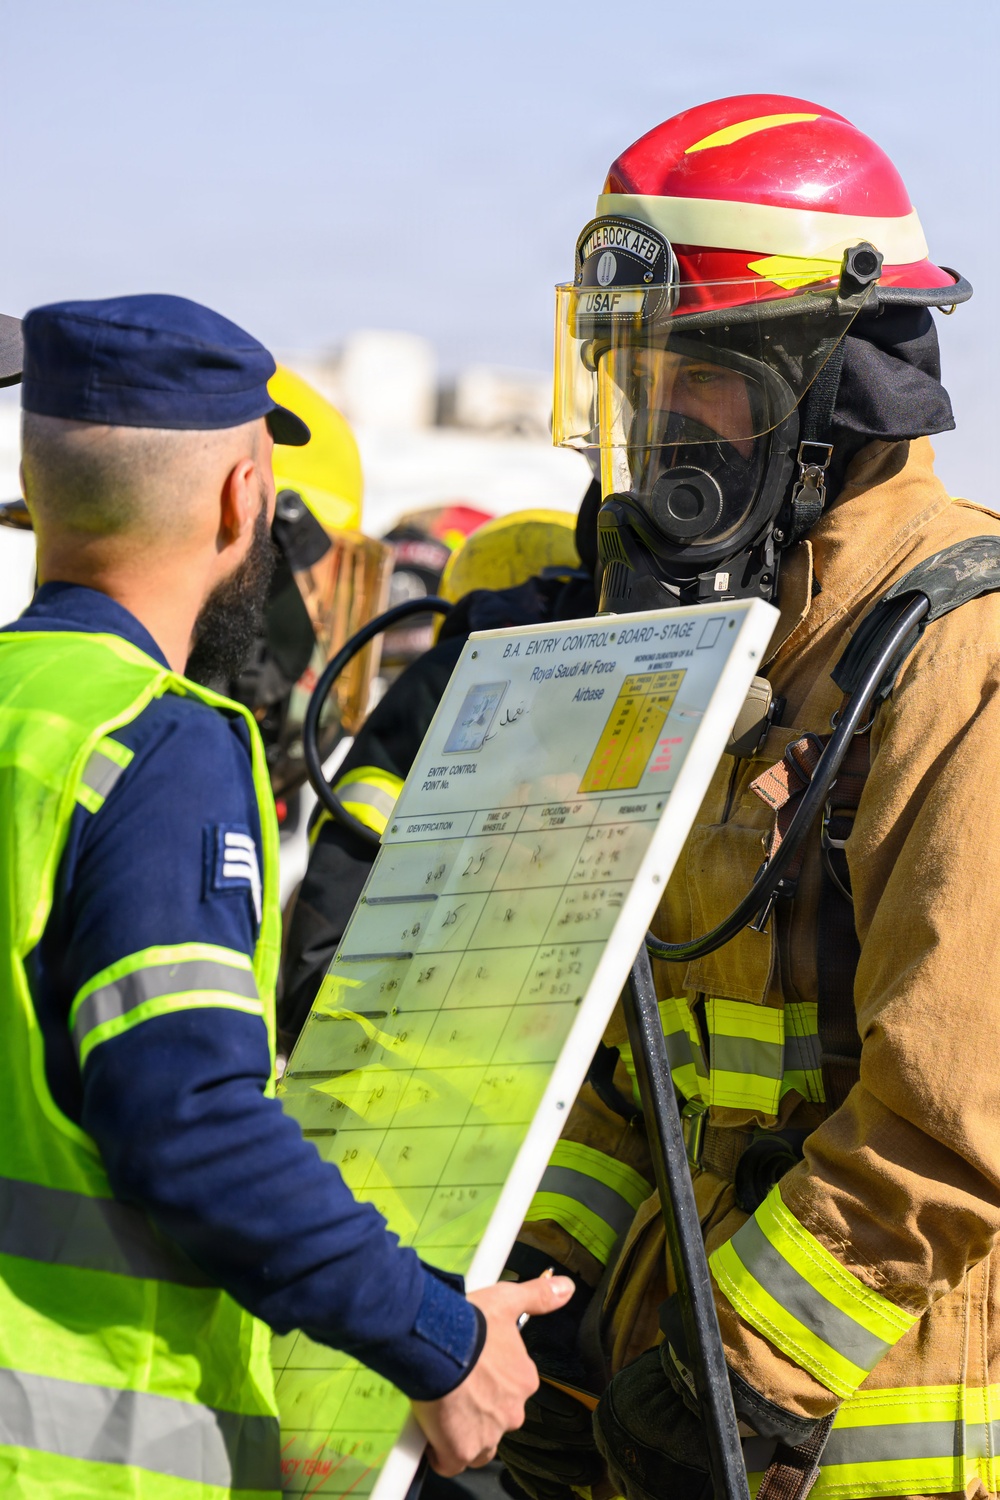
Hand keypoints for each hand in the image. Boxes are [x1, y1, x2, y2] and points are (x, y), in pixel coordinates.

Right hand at [412, 1274, 573, 1476]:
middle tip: (456, 1388)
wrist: (438, 1343)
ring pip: (478, 1444)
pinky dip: (441, 1452)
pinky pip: (451, 1461)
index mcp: (524, 1381)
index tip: (473, 1371)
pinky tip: (431, 1431)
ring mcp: (487, 1434)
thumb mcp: (506, 1300)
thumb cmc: (470, 1323)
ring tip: (443, 1408)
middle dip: (478, 1410)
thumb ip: (537, 1297)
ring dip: (463, 1432)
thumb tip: (566, 1288)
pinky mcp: (460, 1449)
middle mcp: (512, 1411)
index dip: (490, 1383)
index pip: (512, 1391)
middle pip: (496, 1420)